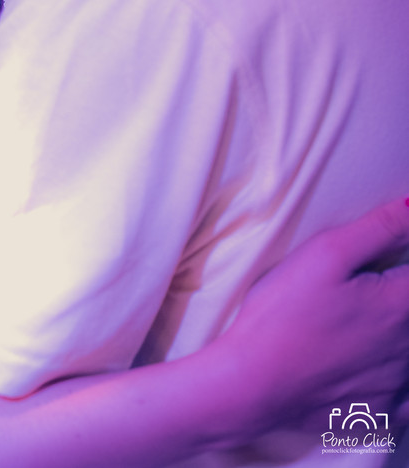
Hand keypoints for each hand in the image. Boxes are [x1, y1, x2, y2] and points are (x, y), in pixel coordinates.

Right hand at [220, 197, 408, 435]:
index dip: (406, 257)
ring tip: (362, 320)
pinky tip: (385, 371)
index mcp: (400, 305)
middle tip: (366, 286)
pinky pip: (408, 402)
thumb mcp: (326, 253)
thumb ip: (379, 229)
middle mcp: (407, 348)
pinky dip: (403, 387)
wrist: (251, 384)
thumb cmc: (283, 313)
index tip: (391, 260)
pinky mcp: (378, 414)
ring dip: (400, 335)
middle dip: (399, 292)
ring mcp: (395, 385)